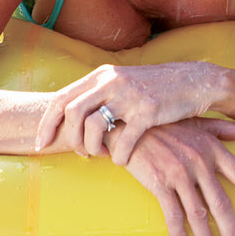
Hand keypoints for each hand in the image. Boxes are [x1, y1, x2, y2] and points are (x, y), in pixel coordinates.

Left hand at [35, 62, 218, 163]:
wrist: (193, 82)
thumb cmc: (154, 87)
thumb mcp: (122, 81)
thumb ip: (97, 93)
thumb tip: (68, 114)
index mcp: (102, 75)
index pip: (62, 98)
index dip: (46, 123)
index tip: (41, 143)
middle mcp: (112, 82)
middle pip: (71, 112)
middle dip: (69, 139)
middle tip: (78, 154)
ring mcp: (130, 96)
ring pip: (94, 127)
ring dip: (92, 148)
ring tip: (100, 155)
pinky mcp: (149, 111)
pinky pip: (124, 141)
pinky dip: (119, 156)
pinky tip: (122, 160)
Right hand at [115, 118, 234, 235]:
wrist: (130, 123)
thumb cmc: (166, 123)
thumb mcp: (198, 123)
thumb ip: (225, 130)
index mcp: (213, 148)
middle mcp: (200, 162)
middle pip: (222, 204)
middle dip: (232, 232)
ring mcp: (180, 173)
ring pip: (198, 215)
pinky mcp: (159, 183)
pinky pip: (173, 215)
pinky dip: (178, 234)